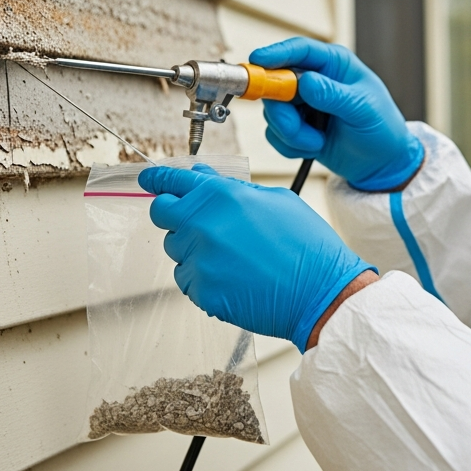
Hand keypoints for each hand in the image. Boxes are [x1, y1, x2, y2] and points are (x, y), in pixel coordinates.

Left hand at [139, 164, 375, 350]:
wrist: (321, 292)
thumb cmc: (306, 245)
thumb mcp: (275, 200)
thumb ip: (231, 188)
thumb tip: (202, 178)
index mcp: (220, 196)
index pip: (170, 182)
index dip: (157, 181)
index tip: (149, 181)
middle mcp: (202, 225)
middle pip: (162, 214)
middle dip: (174, 214)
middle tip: (198, 221)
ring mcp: (199, 260)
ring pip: (175, 249)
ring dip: (193, 247)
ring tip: (233, 254)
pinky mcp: (202, 291)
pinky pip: (187, 279)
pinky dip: (203, 276)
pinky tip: (234, 275)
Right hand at [250, 37, 423, 190]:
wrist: (381, 164)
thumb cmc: (382, 129)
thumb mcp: (363, 109)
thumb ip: (334, 95)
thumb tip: (306, 82)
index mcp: (334, 64)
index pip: (300, 50)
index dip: (276, 54)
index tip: (258, 62)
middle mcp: (314, 79)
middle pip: (275, 82)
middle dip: (282, 111)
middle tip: (296, 127)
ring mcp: (302, 103)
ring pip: (273, 112)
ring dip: (291, 133)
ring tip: (317, 141)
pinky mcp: (295, 126)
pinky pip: (274, 133)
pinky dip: (291, 145)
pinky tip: (314, 148)